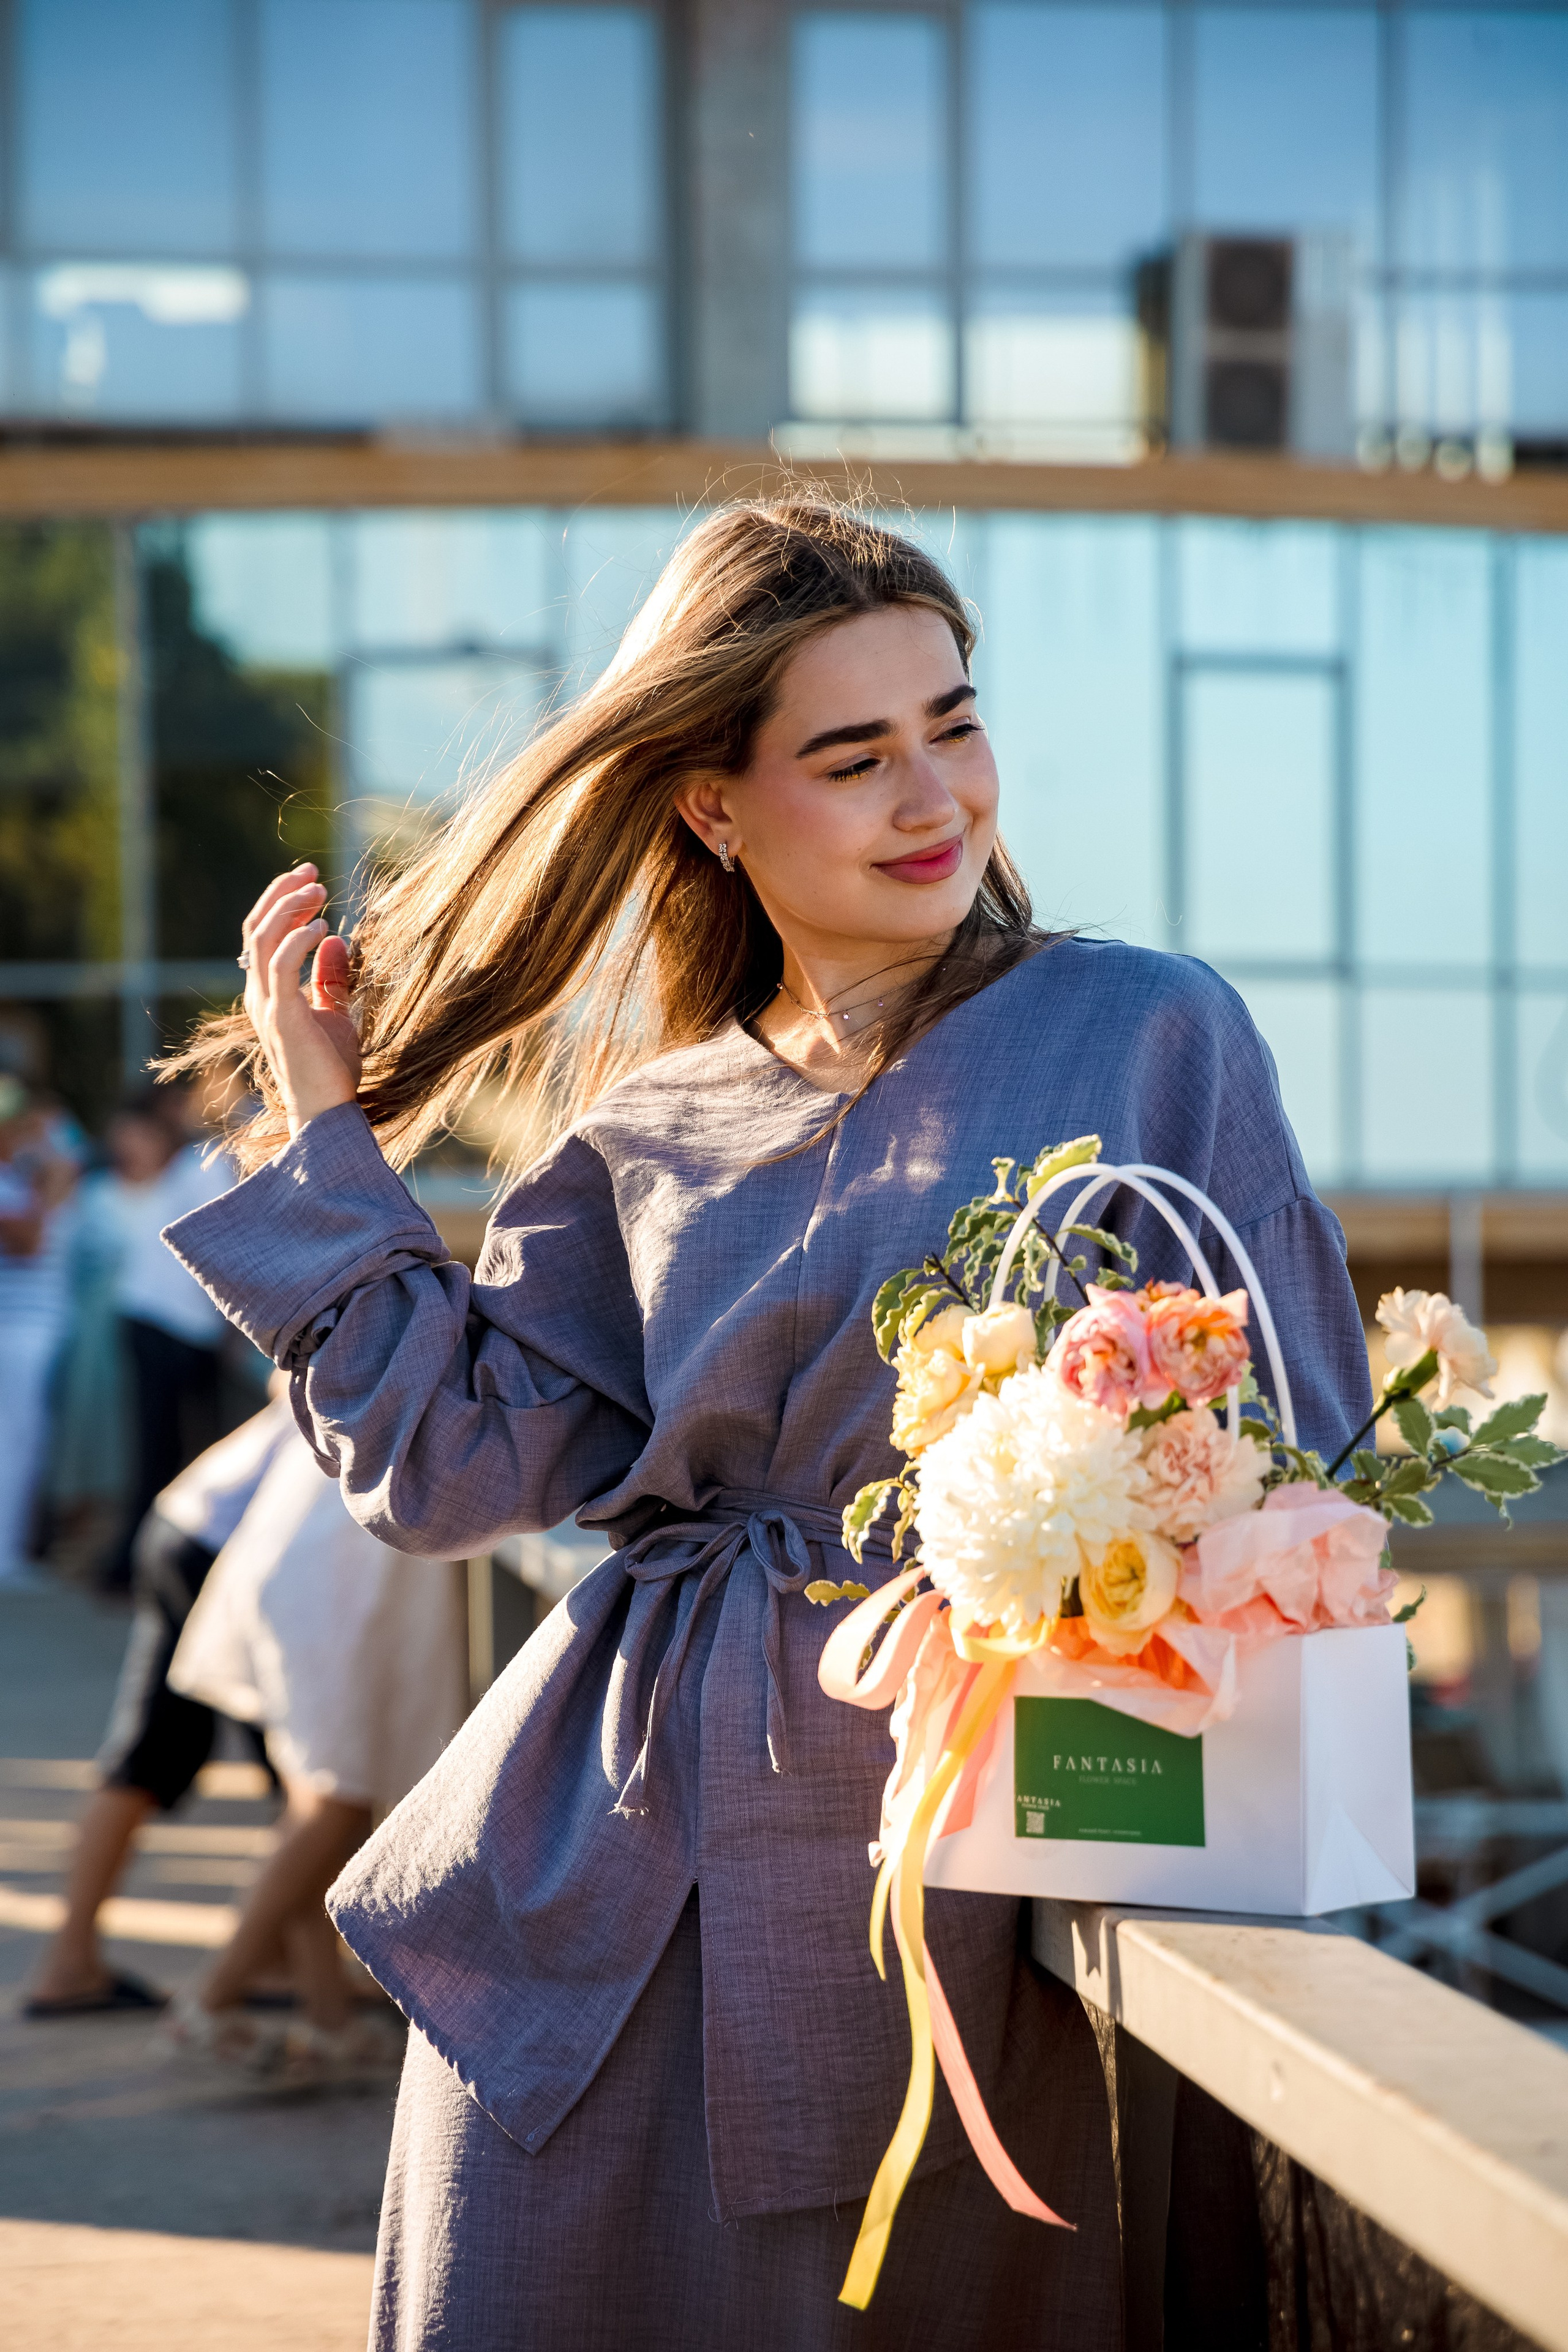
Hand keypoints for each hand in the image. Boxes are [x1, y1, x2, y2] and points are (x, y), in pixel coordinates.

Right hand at [240, 865, 362, 1136]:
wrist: (326, 1111)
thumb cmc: (330, 1070)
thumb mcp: (335, 1014)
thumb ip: (329, 979)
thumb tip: (335, 940)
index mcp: (267, 993)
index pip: (262, 935)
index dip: (282, 903)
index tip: (313, 882)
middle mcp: (258, 994)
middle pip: (255, 928)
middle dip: (281, 894)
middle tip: (312, 872)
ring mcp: (265, 1004)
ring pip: (261, 938)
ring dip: (289, 907)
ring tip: (320, 889)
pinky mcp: (281, 1015)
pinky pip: (281, 964)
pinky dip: (298, 938)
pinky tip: (323, 926)